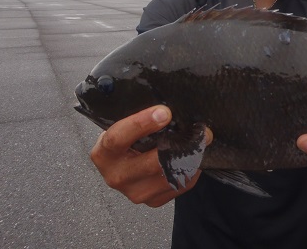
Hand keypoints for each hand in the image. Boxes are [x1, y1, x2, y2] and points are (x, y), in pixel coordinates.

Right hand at [90, 105, 212, 206]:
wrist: (122, 164)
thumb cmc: (126, 138)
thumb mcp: (122, 125)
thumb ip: (138, 118)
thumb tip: (166, 105)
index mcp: (104, 153)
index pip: (119, 138)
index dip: (142, 123)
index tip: (165, 112)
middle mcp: (117, 176)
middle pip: (152, 162)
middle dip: (180, 144)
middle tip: (199, 130)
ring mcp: (135, 192)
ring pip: (170, 175)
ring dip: (191, 157)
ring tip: (202, 141)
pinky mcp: (153, 200)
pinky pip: (180, 184)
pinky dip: (192, 169)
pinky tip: (195, 156)